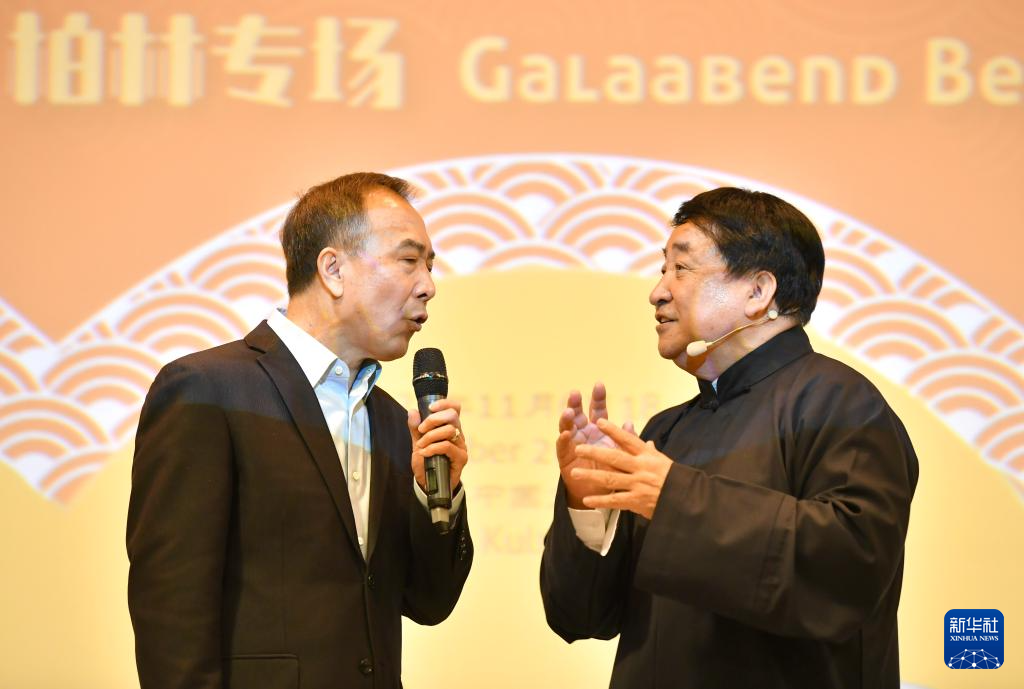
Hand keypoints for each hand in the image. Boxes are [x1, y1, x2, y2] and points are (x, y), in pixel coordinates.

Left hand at [408, 398, 467, 491]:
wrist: (429, 484)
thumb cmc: (427, 462)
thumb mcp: (418, 443)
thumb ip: (415, 428)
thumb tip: (413, 411)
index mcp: (450, 427)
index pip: (454, 408)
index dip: (444, 404)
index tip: (430, 408)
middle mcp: (458, 434)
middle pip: (452, 416)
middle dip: (433, 419)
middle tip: (421, 429)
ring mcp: (461, 446)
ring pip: (449, 430)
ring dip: (430, 436)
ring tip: (420, 446)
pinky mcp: (461, 458)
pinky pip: (447, 446)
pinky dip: (433, 447)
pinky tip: (425, 453)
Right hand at [556, 383, 634, 508]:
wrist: (600, 493)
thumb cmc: (611, 470)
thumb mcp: (621, 454)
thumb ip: (626, 440)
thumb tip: (630, 423)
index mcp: (598, 430)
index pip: (598, 411)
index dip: (598, 398)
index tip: (599, 384)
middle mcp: (583, 433)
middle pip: (578, 414)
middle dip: (576, 403)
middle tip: (575, 393)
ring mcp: (572, 444)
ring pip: (567, 427)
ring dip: (567, 419)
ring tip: (569, 411)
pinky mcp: (565, 457)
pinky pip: (562, 447)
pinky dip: (563, 440)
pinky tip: (564, 433)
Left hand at [571, 418, 671, 519]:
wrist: (688, 500)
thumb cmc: (674, 478)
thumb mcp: (663, 461)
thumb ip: (650, 452)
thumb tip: (646, 441)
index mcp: (647, 456)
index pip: (628, 440)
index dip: (613, 431)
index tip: (599, 422)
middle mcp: (641, 468)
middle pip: (614, 458)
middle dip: (595, 453)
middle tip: (578, 448)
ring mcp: (638, 485)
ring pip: (610, 478)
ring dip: (591, 476)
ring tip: (575, 473)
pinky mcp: (637, 501)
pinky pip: (615, 500)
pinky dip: (601, 501)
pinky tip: (587, 500)